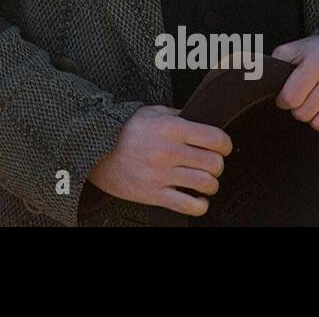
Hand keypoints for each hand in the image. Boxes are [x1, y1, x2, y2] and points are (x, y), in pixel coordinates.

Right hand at [87, 104, 230, 215]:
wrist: (93, 149)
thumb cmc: (124, 130)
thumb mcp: (151, 112)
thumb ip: (178, 115)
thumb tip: (202, 122)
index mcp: (170, 128)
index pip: (216, 138)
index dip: (225, 144)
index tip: (221, 147)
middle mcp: (168, 151)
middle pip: (215, 163)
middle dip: (217, 164)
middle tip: (209, 163)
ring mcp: (161, 174)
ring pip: (207, 184)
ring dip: (209, 184)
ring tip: (202, 181)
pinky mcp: (154, 194)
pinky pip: (189, 206)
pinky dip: (200, 204)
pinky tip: (196, 198)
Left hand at [271, 33, 318, 137]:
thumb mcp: (295, 50)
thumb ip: (274, 64)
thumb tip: (250, 76)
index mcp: (318, 62)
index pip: (290, 98)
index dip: (283, 101)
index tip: (287, 97)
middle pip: (304, 115)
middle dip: (299, 109)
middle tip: (305, 99)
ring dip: (316, 118)